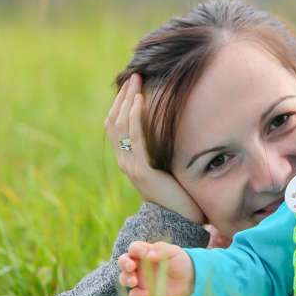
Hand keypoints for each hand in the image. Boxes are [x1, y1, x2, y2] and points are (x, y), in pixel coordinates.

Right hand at [105, 74, 204, 223]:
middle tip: (133, 76)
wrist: (180, 220)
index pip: (116, 126)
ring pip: (120, 127)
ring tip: (136, 82)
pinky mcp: (142, 171)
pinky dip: (135, 118)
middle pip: (114, 122)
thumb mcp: (167, 167)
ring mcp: (130, 166)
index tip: (131, 85)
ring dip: (128, 101)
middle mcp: (124, 161)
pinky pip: (135, 139)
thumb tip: (170, 129)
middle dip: (123, 97)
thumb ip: (161, 150)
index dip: (120, 104)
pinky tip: (141, 101)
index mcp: (128, 160)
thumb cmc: (179, 194)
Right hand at [118, 240, 194, 295]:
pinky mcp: (143, 292)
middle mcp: (139, 264)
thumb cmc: (179, 261)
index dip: (135, 250)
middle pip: (123, 261)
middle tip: (131, 267)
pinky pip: (134, 294)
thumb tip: (148, 254)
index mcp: (145, 251)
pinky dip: (136, 295)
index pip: (134, 248)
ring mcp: (139, 279)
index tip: (141, 253)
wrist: (188, 279)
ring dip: (126, 279)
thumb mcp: (173, 252)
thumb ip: (160, 251)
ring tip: (134, 281)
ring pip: (124, 278)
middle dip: (124, 264)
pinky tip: (145, 294)